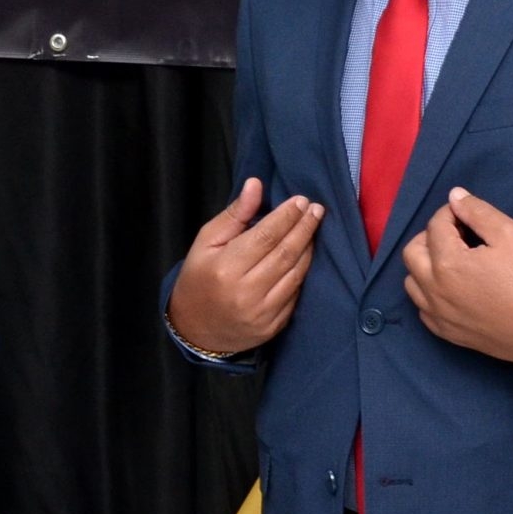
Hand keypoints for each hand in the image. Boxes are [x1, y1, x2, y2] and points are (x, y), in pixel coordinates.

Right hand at [166, 177, 323, 354]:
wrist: (195, 329)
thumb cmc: (198, 278)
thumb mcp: (206, 241)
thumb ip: (235, 214)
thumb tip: (256, 184)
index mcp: (226, 267)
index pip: (266, 235)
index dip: (286, 216)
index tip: (301, 200)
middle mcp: (246, 291)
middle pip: (285, 253)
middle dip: (304, 228)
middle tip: (316, 209)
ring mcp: (262, 313)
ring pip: (295, 274)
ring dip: (309, 248)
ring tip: (313, 228)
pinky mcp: (273, 327)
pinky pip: (295, 294)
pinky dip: (302, 273)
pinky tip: (305, 256)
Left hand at [402, 186, 512, 364]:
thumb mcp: (510, 234)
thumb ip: (478, 211)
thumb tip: (454, 196)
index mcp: (446, 263)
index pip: (435, 226)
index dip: (450, 213)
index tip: (466, 214)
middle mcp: (433, 289)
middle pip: (412, 252)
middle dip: (430, 237)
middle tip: (456, 235)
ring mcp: (438, 314)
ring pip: (412, 282)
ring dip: (425, 266)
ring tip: (452, 261)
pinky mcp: (447, 333)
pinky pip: (423, 310)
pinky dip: (430, 294)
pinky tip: (451, 290)